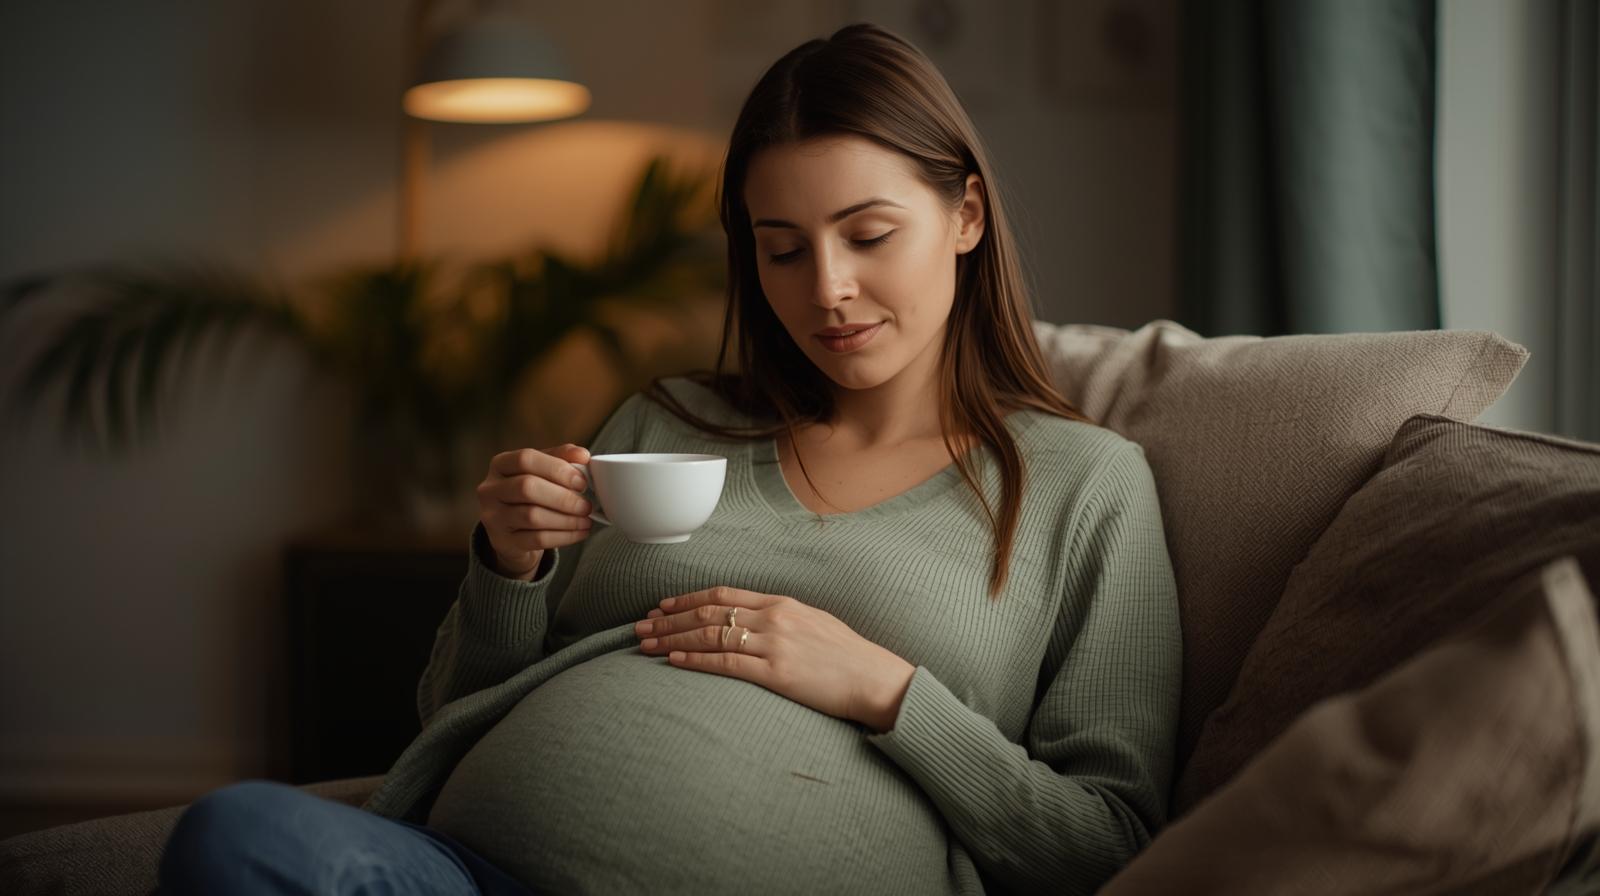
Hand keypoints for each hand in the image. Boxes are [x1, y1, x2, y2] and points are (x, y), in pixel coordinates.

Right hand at [476, 444, 595, 578]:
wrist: (513, 533)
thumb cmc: (531, 495)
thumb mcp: (543, 471)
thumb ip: (562, 458)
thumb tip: (582, 455)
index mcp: (500, 464)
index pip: (525, 459)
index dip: (557, 468)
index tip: (582, 481)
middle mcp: (490, 489)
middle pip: (527, 487)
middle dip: (563, 497)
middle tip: (586, 505)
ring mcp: (493, 517)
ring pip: (532, 516)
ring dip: (566, 519)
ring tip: (586, 520)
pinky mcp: (502, 541)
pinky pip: (537, 539)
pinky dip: (563, 536)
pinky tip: (579, 533)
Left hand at [633, 586, 915, 732]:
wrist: (875, 679)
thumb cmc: (848, 656)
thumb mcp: (815, 623)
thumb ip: (783, 618)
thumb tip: (755, 620)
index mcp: (782, 603)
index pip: (723, 594)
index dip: (687, 598)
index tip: (662, 604)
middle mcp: (774, 618)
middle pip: (708, 612)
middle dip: (669, 618)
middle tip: (640, 624)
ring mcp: (774, 644)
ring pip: (710, 635)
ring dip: (673, 638)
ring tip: (645, 643)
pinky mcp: (776, 673)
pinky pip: (726, 663)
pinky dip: (696, 660)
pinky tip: (675, 660)